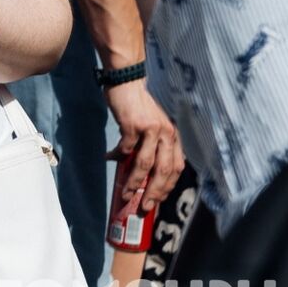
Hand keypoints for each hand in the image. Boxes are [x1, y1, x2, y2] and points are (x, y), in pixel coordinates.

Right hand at [106, 79, 184, 211]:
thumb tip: (134, 168)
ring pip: (146, 163)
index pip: (176, 168)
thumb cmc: (137, 105)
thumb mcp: (150, 126)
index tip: (156, 200)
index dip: (167, 187)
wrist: (127, 80)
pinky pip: (126, 147)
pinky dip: (118, 156)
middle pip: (164, 170)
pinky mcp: (133, 124)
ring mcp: (151, 129)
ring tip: (127, 192)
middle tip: (144, 206)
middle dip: (154, 191)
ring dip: (136, 181)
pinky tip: (111, 159)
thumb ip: (148, 146)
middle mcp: (167, 134)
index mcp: (173, 137)